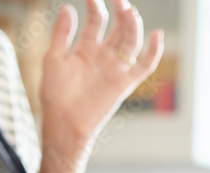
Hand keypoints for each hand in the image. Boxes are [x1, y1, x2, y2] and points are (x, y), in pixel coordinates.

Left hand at [40, 0, 163, 150]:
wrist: (64, 123)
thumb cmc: (55, 95)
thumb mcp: (53, 58)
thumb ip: (61, 34)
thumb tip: (67, 7)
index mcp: (86, 49)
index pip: (97, 20)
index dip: (96, 6)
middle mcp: (103, 56)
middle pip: (118, 27)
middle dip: (120, 11)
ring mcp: (115, 68)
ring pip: (131, 41)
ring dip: (132, 25)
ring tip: (128, 10)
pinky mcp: (125, 83)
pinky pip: (144, 66)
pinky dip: (154, 52)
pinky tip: (157, 35)